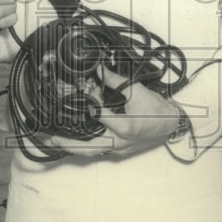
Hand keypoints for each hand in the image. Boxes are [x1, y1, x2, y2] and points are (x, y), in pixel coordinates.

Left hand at [47, 67, 181, 158]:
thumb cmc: (156, 108)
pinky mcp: (120, 152)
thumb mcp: (137, 90)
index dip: (88, 101)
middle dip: (67, 144)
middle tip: (50, 139)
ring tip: (56, 143)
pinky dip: (85, 148)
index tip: (81, 92)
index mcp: (124, 127)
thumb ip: (116, 81)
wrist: (171, 124)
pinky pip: (98, 152)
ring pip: (91, 152)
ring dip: (73, 148)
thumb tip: (100, 69)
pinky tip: (75, 143)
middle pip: (87, 147)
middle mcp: (119, 142)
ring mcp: (119, 150)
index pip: (97, 114)